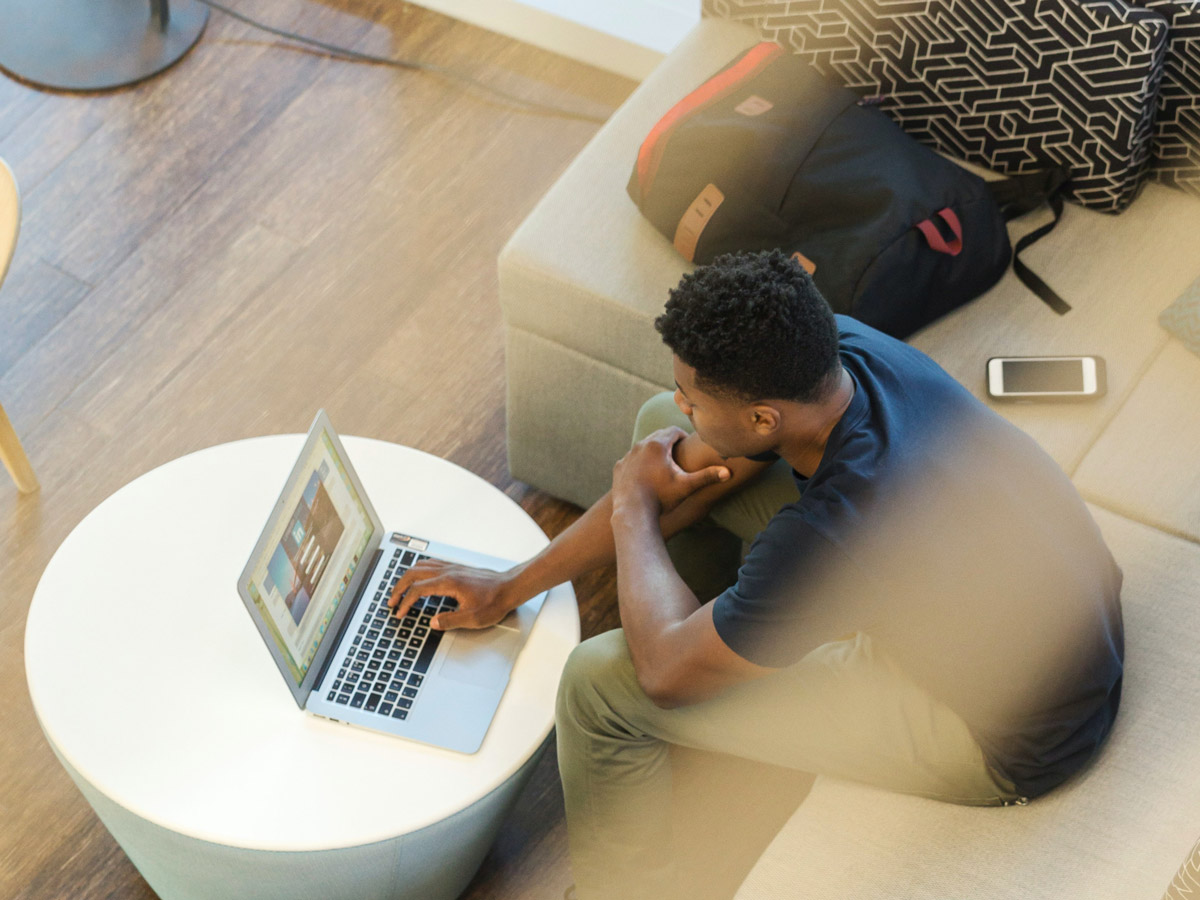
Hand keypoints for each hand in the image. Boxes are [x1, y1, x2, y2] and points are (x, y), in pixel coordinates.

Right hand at [388, 559, 517, 630]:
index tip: (399, 613)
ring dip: (407, 577)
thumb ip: (450, 621)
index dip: (405, 603)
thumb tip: (432, 622)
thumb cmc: (495, 601)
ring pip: (421, 566)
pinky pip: (431, 564)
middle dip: (399, 587)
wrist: (510, 587)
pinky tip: (419, 578)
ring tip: (400, 590)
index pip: (418, 590)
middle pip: (414, 574)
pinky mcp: (457, 568)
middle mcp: (448, 572)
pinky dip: (419, 570)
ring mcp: (452, 567)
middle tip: (391, 600)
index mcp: (449, 583)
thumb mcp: (473, 619)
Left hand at [612, 426, 730, 515]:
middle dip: (668, 442)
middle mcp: (640, 446)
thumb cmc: (661, 497)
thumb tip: (729, 472)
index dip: (683, 436)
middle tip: (677, 452)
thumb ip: (707, 476)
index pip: (674, 430)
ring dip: (653, 452)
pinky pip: (631, 459)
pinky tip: (646, 473)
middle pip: (658, 436)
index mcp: (658, 445)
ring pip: (643, 447)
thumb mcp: (686, 486)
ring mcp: (628, 456)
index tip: (687, 445)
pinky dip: (639, 462)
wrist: (633, 512)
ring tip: (663, 463)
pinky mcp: (619, 467)